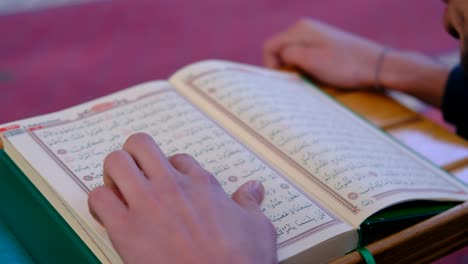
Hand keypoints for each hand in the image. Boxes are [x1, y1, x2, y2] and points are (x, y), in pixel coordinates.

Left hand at [88, 133, 276, 263]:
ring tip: (119, 191)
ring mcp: (147, 203)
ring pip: (115, 162)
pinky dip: (100, 203)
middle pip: (140, 144)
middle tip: (136, 176)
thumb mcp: (258, 227)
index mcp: (202, 183)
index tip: (170, 185)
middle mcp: (172, 185)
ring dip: (114, 174)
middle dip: (134, 156)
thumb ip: (250, 203)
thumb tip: (254, 188)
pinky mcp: (125, 228)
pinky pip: (99, 198)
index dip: (171, 170)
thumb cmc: (242, 260)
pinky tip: (108, 215)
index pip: (177, 158)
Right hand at [263, 18, 383, 88]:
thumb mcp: (311, 61)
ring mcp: (316, 36)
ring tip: (310, 79)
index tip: (285, 81)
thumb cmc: (345, 65)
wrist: (377, 66)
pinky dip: (306, 68)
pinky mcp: (324, 46)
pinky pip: (305, 57)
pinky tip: (318, 76)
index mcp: (300, 29)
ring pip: (292, 55)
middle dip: (284, 67)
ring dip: (296, 69)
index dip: (271, 66)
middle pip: (280, 50)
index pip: (270, 47)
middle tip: (297, 81)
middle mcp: (305, 28)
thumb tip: (278, 56)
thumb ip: (288, 55)